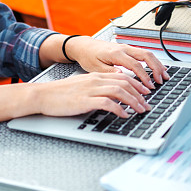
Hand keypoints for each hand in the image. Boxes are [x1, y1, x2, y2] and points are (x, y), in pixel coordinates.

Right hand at [32, 71, 151, 117]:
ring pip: (120, 91)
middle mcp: (95, 80)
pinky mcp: (85, 101)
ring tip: (140, 110)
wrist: (43, 95)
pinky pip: (108, 103)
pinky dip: (119, 109)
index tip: (145, 93)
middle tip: (147, 105)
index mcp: (95, 76)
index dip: (137, 85)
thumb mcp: (82, 86)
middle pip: (125, 83)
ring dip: (133, 102)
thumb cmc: (60, 93)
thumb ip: (96, 88)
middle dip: (139, 94)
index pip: (122, 76)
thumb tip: (111, 96)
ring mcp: (91, 90)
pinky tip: (124, 115)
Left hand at [65, 36, 167, 88]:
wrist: (83, 46)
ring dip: (157, 64)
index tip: (150, 86)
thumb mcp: (96, 68)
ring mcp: (126, 47)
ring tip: (164, 75)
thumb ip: (110, 72)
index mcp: (116, 53)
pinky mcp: (126, 49)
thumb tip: (123, 77)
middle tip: (161, 80)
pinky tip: (156, 68)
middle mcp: (123, 48)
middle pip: (146, 55)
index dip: (145, 76)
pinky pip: (142, 53)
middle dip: (156, 68)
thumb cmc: (88, 56)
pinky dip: (152, 61)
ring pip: (146, 53)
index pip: (136, 65)